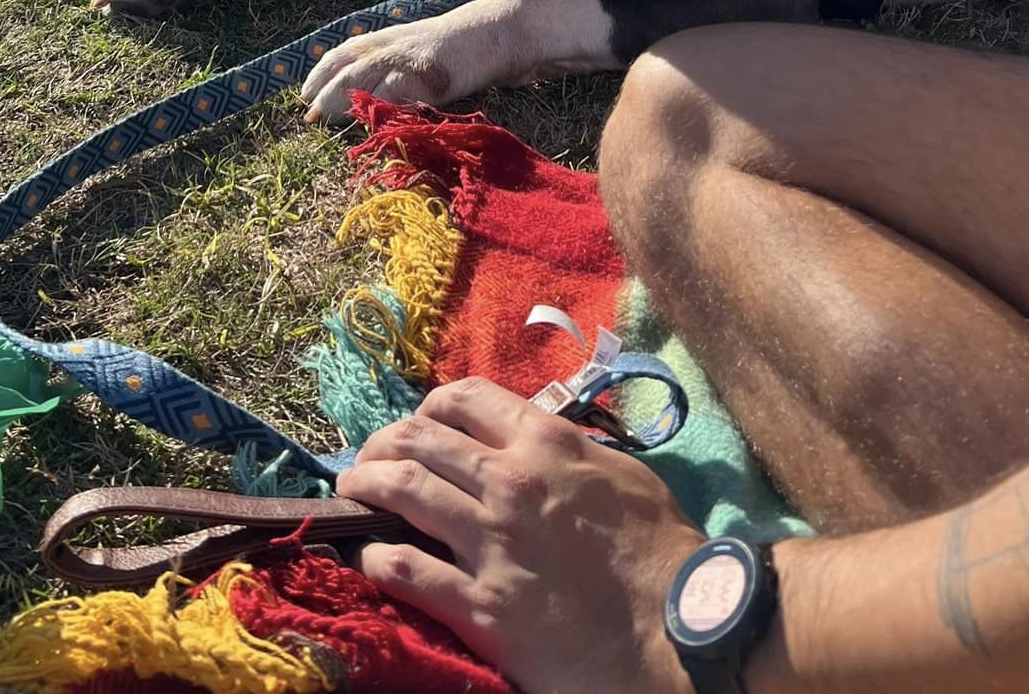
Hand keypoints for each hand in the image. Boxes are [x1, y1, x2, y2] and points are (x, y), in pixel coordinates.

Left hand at [337, 376, 703, 693]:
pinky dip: (377, 557)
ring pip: (403, 493)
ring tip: (351, 492)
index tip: (419, 423)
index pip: (464, 398)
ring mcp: (491, 544)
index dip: (430, 407)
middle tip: (368, 459)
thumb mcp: (619, 473)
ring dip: (366, 488)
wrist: (677, 630)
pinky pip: (408, 571)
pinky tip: (369, 556)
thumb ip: (569, 449)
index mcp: (546, 443)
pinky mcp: (483, 607)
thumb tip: (536, 438)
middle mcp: (509, 482)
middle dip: (382, 444)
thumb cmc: (661, 551)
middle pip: (419, 441)